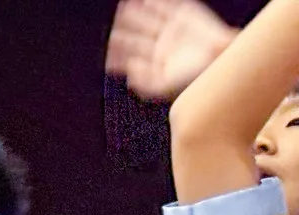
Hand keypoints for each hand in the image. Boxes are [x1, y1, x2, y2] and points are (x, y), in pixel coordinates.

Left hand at [107, 0, 236, 101]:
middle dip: (125, 27)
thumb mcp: (164, 87)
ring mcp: (172, 27)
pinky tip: (145, 0)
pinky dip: (156, 3)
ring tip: (124, 6)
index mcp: (153, 59)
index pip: (130, 52)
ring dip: (136, 11)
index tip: (111, 46)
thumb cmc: (193, 79)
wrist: (222, 62)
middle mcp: (160, 42)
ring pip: (149, 17)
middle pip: (137, 32)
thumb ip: (144, 83)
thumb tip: (129, 73)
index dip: (119, 49)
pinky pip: (168, 6)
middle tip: (116, 21)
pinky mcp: (185, 14)